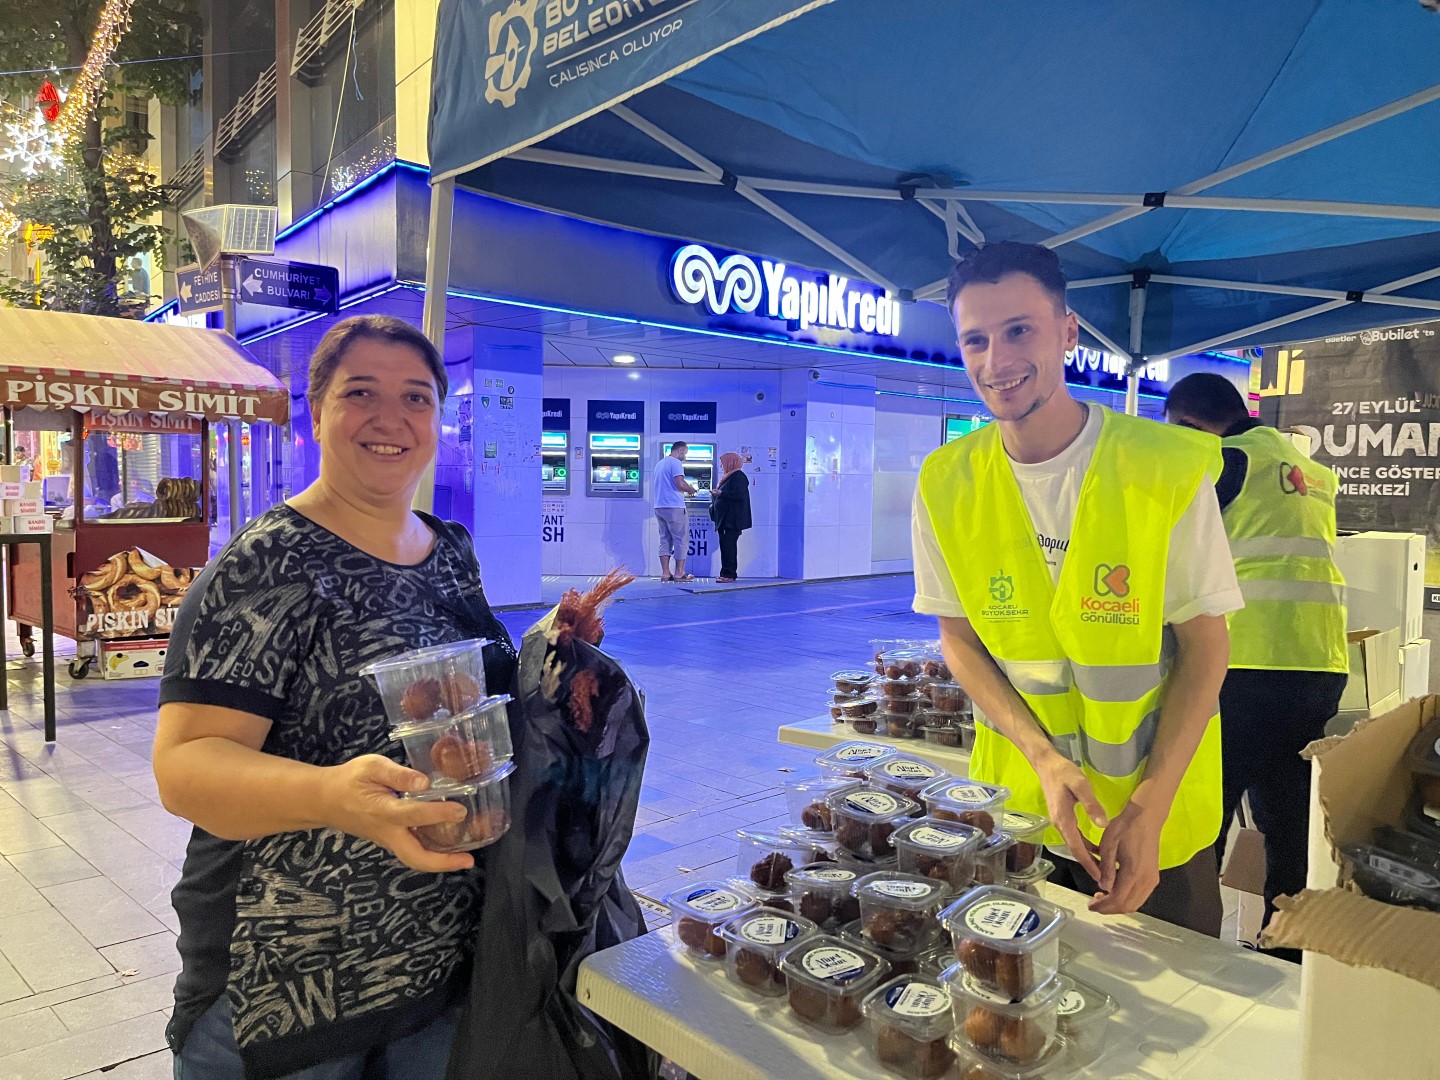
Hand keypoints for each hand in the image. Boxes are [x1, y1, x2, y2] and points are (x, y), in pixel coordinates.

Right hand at [319, 754, 475, 873]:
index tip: (461, 810)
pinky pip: (411, 852)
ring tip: (465, 858)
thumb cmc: (349, 779)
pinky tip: (449, 846)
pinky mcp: (389, 841)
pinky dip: (431, 854)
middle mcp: (387, 832)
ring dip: (440, 862)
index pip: (414, 815)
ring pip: (414, 858)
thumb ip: (397, 773)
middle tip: (469, 860)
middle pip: (415, 857)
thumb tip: (424, 782)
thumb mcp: (371, 766)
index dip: (438, 814)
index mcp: (383, 811)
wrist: (325, 800)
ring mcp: (387, 840)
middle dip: (443, 863)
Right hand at [1034, 751, 1107, 881]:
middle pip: (1075, 850)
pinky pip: (1074, 836)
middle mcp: (1060, 824)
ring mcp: (1059, 821)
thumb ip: (1092, 804)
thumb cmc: (1064, 773)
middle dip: (1089, 864)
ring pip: (1074, 844)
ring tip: (1103, 868)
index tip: (1099, 876)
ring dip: (1087, 856)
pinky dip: (1085, 846)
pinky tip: (1096, 849)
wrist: (1047, 764)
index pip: (1077, 848)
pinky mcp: (1062, 817)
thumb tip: (1103, 825)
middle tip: (1105, 878)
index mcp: (1064, 820)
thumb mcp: (1081, 785)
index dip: (1088, 863)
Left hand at [1088, 799, 1164, 914]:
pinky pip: (1140, 896)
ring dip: (1118, 905)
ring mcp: (1152, 879)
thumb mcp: (1108, 845)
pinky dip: (1127, 898)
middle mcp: (1146, 880)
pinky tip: (1115, 889)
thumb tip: (1103, 887)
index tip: (1090, 905)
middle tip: (1094, 903)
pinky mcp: (1153, 876)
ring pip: (1135, 903)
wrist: (1146, 817)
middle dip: (1109, 908)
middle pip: (1128, 906)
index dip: (1102, 906)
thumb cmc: (1126, 827)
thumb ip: (1105, 869)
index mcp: (1133, 873)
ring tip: (1102, 897)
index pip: (1117, 900)